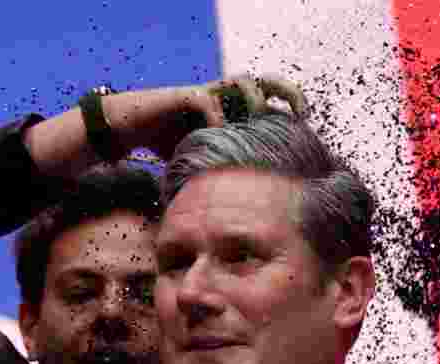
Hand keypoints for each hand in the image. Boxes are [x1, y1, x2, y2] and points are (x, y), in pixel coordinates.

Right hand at [135, 74, 307, 158]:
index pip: (271, 100)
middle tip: (299, 113)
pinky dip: (216, 118)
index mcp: (235, 110)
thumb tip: (251, 207)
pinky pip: (207, 100)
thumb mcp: (205, 161)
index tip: (304, 126)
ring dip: (253, 100)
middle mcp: (226, 97)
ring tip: (256, 121)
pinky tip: (217, 135)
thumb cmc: (170, 145)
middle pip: (266, 81)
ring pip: (242, 81)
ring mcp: (208, 93)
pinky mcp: (186, 95)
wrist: (134, 127)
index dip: (290, 107)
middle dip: (286, 91)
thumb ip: (226, 170)